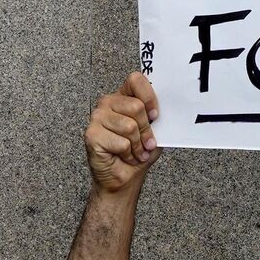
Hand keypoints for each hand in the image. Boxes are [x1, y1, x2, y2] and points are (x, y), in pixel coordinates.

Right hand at [83, 72, 159, 193]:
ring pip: (129, 126)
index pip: (136, 80)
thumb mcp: (154, 131)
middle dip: (146, 130)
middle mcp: (107, 103)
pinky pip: (121, 143)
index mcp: (122, 97)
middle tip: (146, 143)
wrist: (124, 179)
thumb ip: (157, 117)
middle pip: (136, 107)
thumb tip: (168, 110)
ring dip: (137, 145)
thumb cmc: (138, 153)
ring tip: (135, 152)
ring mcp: (97, 118)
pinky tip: (123, 156)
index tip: (155, 116)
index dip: (149, 97)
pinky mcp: (91, 135)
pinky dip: (128, 154)